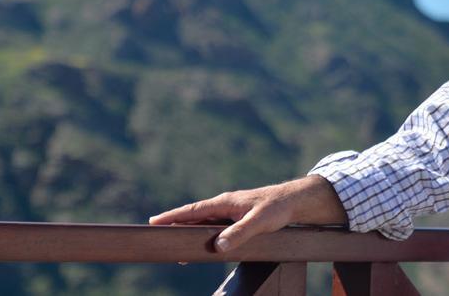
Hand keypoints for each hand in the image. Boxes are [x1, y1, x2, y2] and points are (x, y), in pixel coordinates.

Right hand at [148, 175, 348, 252]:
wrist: (294, 201)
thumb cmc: (277, 208)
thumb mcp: (259, 221)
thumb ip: (240, 233)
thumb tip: (218, 246)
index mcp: (225, 202)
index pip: (193, 210)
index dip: (173, 216)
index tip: (154, 221)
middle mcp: (224, 204)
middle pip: (193, 215)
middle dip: (174, 223)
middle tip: (156, 232)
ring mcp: (229, 210)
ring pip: (203, 220)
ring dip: (189, 229)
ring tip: (175, 243)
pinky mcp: (236, 217)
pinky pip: (214, 225)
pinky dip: (203, 232)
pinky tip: (201, 242)